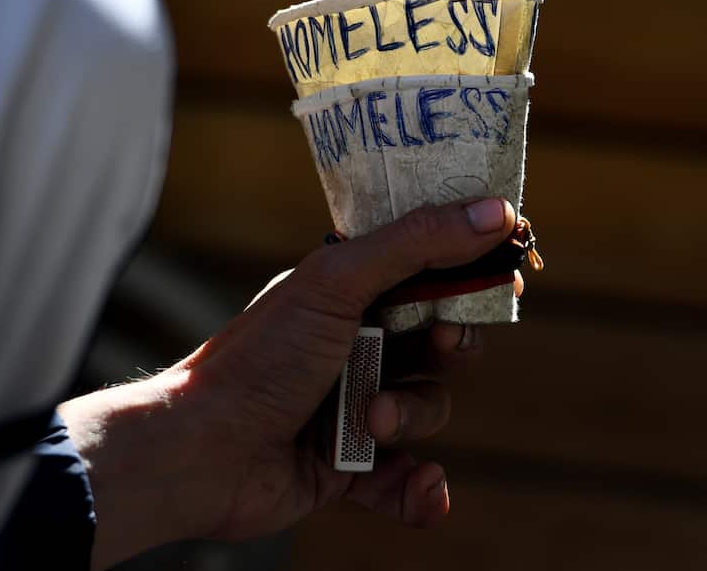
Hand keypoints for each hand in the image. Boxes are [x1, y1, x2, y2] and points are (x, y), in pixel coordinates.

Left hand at [59, 198, 517, 569]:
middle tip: (443, 343)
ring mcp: (356, 404)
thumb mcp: (338, 283)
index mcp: (351, 289)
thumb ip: (418, 244)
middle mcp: (358, 342)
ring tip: (372, 420)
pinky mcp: (352, 468)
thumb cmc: (260, 358)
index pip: (431, 269)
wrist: (199, 452)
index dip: (472, 274)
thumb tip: (497, 210)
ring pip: (431, 406)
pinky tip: (427, 495)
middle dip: (454, 346)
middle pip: (446, 339)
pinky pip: (408, 479)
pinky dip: (420, 491)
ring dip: (412, 414)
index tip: (507, 274)